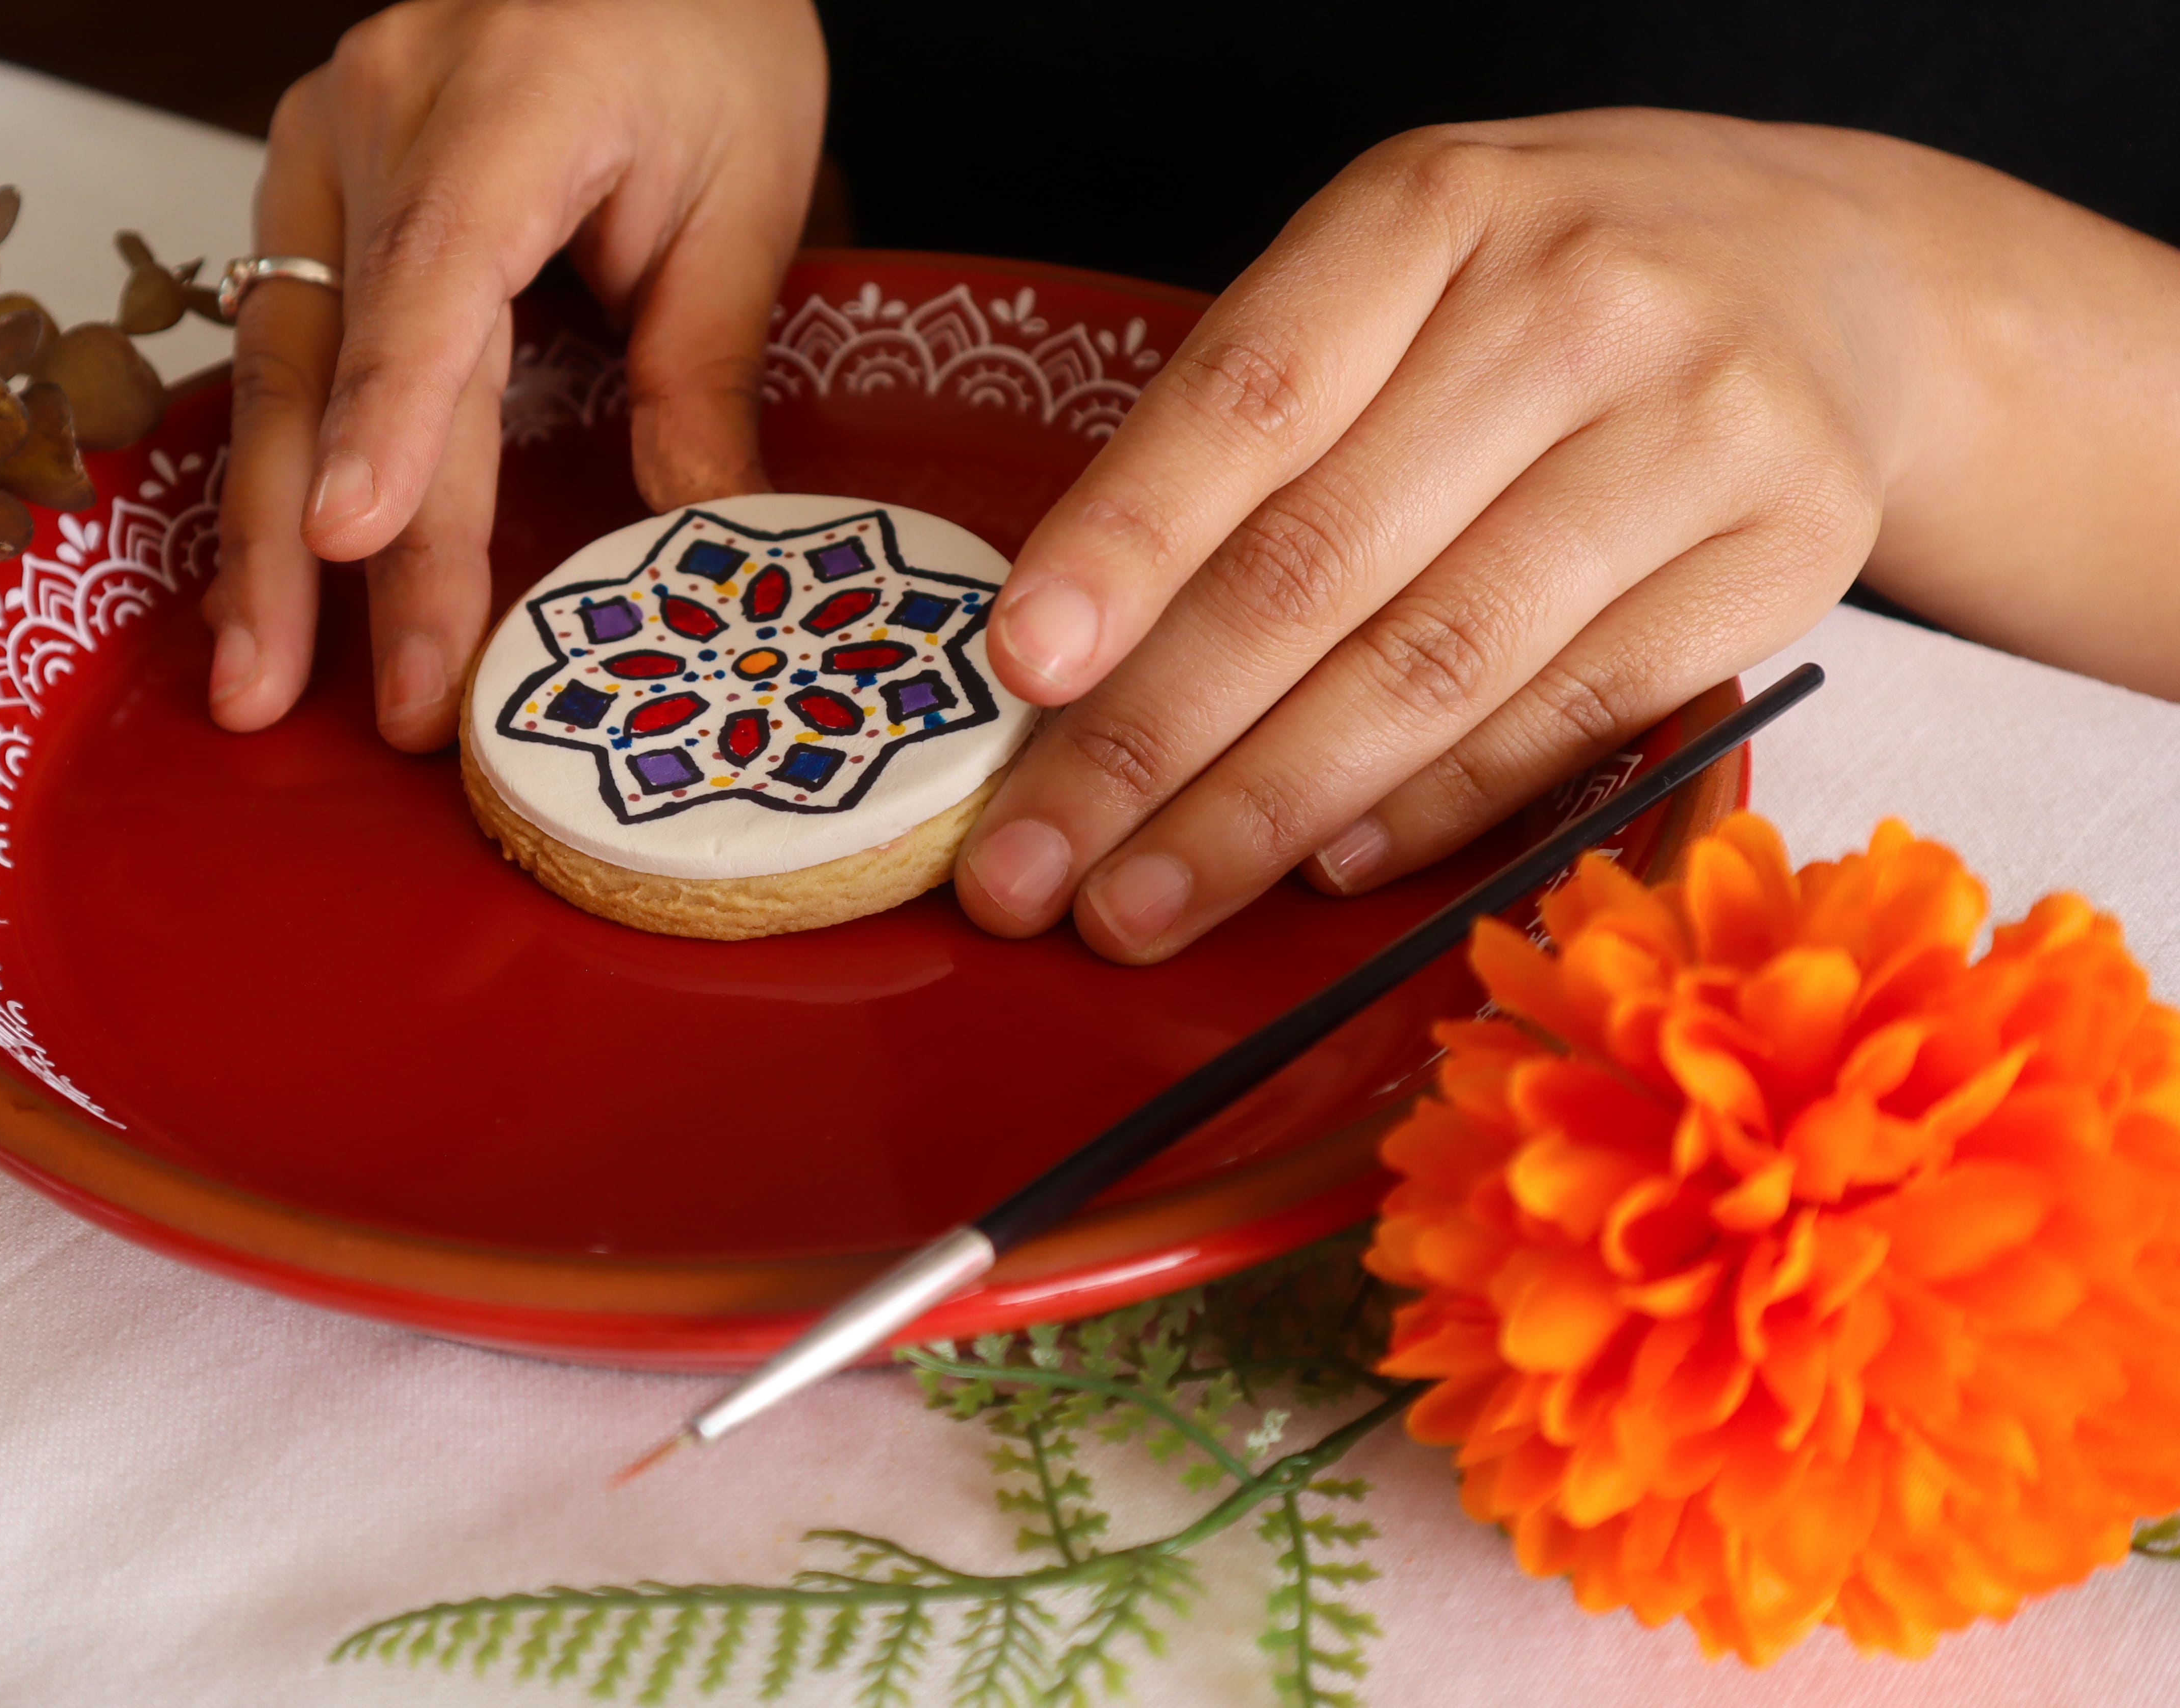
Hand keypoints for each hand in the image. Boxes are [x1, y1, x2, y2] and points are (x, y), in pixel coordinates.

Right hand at [205, 0, 826, 749]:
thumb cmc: (703, 27)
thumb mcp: (747, 186)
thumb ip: (702, 362)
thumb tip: (699, 536)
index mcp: (510, 100)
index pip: (437, 276)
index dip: (391, 416)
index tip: (352, 535)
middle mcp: (384, 116)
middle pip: (338, 352)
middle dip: (317, 546)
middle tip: (299, 697)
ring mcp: (328, 144)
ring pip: (279, 361)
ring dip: (260, 531)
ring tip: (255, 677)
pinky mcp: (314, 184)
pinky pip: (284, 339)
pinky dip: (276, 465)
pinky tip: (264, 573)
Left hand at [956, 109, 2179, 963]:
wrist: (1826, 269)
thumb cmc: (1535, 295)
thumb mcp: (1388, 282)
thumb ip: (1245, 437)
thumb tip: (1073, 663)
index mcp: (1432, 209)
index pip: (1249, 396)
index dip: (1125, 543)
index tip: (1019, 669)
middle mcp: (1575, 305)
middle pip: (1320, 561)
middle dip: (1147, 741)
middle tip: (1024, 868)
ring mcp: (1698, 430)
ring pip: (1435, 664)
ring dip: (1261, 813)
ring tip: (1134, 908)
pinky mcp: (1784, 557)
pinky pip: (1567, 719)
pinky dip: (1429, 810)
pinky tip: (1320, 872)